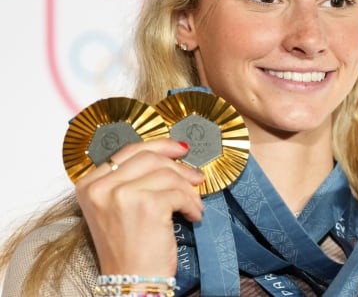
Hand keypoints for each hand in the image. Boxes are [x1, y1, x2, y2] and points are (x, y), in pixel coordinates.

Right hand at [75, 139, 203, 275]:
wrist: (131, 283)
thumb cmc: (129, 251)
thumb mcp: (118, 209)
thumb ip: (133, 180)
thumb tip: (173, 155)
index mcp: (89, 185)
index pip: (128, 151)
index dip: (158, 146)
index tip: (179, 149)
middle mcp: (100, 187)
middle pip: (149, 158)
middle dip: (178, 167)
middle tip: (196, 178)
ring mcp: (121, 194)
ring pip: (168, 174)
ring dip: (188, 190)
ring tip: (193, 205)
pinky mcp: (147, 205)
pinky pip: (179, 192)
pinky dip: (192, 204)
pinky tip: (193, 216)